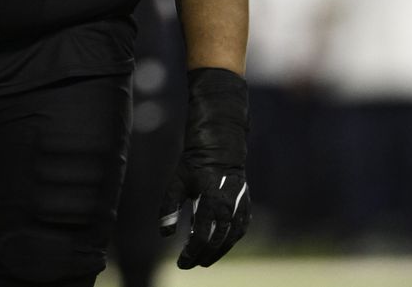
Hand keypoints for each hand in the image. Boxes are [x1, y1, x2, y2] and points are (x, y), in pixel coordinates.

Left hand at [159, 67, 250, 268]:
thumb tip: (166, 233)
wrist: (221, 148)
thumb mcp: (176, 183)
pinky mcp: (246, 207)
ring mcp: (239, 207)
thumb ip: (169, 208)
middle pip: (216, 241)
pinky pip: (240, 231)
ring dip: (217, 252)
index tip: (181, 263)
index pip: (200, 236)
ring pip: (230, 239)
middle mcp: (227, 206)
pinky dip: (230, 242)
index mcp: (209, 199)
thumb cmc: (194, 165)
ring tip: (204, 260)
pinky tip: (220, 247)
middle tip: (191, 264)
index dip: (190, 253)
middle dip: (203, 256)